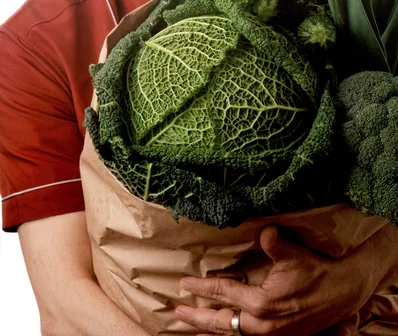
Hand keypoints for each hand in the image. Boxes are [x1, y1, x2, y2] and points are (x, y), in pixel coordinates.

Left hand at [175, 224, 388, 335]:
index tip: (184, 284)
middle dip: (198, 318)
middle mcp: (263, 324)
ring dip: (211, 332)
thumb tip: (264, 228)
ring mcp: (270, 335)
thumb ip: (274, 242)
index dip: (202, 288)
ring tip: (193, 331)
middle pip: (222, 322)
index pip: (224, 293)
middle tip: (178, 312)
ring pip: (233, 335)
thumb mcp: (293, 255)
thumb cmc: (315, 272)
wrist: (342, 293)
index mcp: (262, 303)